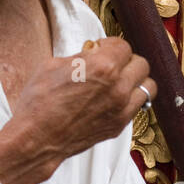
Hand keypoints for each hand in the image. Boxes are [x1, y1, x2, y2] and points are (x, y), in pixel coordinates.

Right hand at [8, 37, 155, 170]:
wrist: (36, 138)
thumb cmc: (40, 101)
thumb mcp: (54, 65)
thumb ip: (80, 56)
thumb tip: (91, 54)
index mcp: (104, 66)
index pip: (123, 46)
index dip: (110, 45)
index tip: (101, 49)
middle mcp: (118, 87)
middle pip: (141, 64)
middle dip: (126, 61)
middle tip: (111, 64)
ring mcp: (121, 109)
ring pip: (147, 87)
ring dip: (135, 81)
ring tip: (118, 82)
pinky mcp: (119, 126)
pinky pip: (137, 107)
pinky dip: (130, 100)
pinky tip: (112, 100)